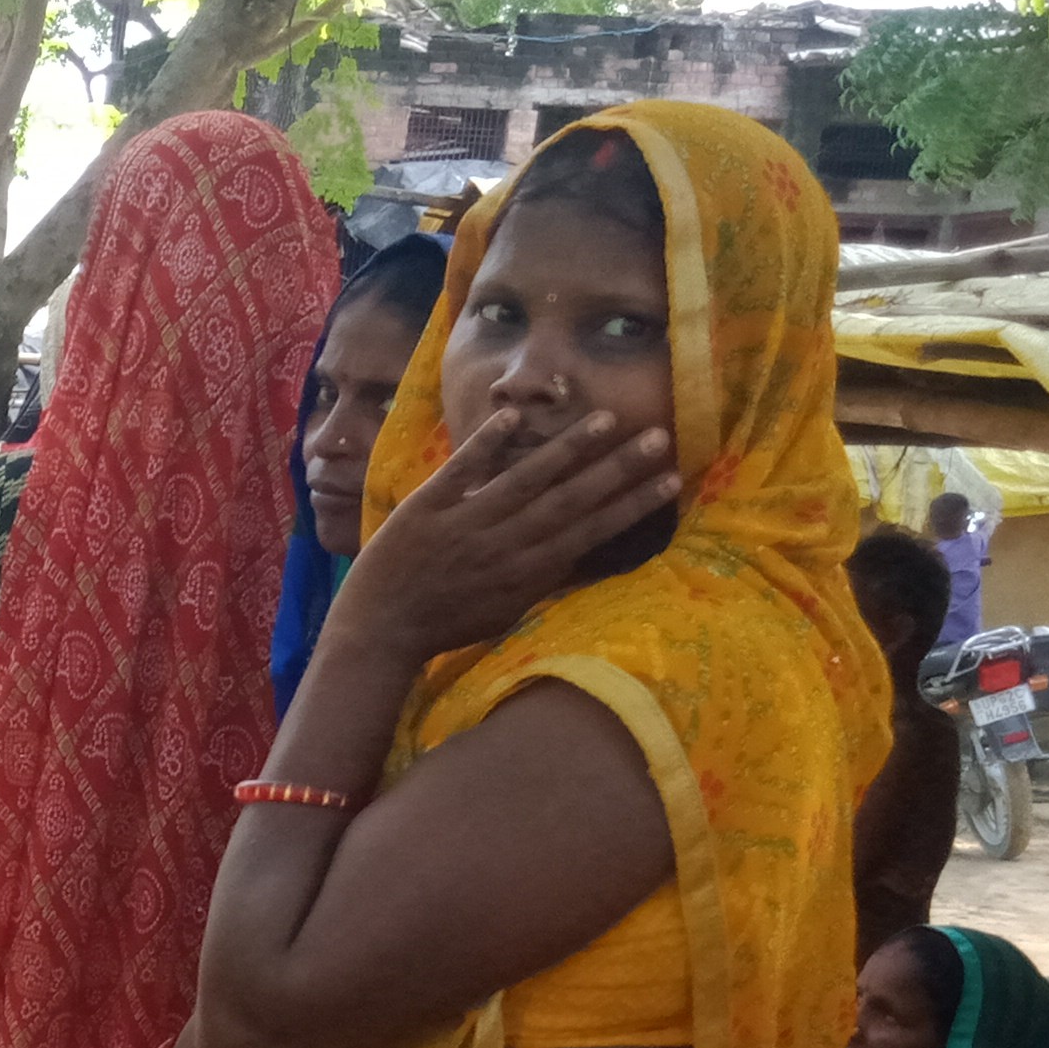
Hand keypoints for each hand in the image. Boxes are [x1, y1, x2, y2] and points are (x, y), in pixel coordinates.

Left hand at [330, 408, 681, 668]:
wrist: (378, 629)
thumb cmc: (446, 622)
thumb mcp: (504, 610)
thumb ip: (543, 580)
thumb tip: (588, 554)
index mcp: (525, 572)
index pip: (589, 531)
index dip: (631, 505)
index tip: (670, 480)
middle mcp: (503, 545)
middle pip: (569, 501)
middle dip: (617, 470)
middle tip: (659, 439)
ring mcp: (465, 523)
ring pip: (525, 480)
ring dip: (568, 448)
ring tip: (607, 420)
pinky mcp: (427, 508)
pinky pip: (462, 470)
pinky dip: (486, 444)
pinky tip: (515, 418)